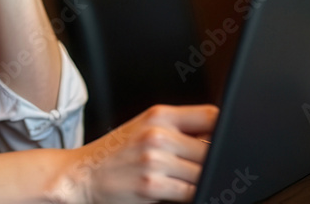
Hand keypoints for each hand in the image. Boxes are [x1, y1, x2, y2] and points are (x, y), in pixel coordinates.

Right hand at [58, 104, 218, 203]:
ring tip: (185, 178)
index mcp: (159, 115)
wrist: (82, 174)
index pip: (211, 115)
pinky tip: (180, 191)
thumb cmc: (114, 153)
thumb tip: (215, 136)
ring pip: (204, 172)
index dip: (224, 129)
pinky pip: (191, 192)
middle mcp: (158, 134)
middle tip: (198, 165)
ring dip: (203, 179)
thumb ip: (178, 128)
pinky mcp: (151, 186)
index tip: (227, 139)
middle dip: (214, 160)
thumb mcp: (143, 128)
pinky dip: (193, 194)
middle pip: (212, 148)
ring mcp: (155, 160)